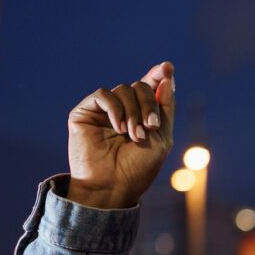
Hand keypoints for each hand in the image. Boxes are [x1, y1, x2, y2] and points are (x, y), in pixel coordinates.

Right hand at [67, 61, 175, 208]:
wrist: (113, 186)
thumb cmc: (138, 168)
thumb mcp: (162, 137)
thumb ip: (166, 108)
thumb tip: (167, 77)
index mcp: (142, 114)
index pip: (151, 86)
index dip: (159, 75)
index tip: (168, 67)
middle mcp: (123, 109)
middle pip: (140, 86)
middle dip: (150, 104)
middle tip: (150, 127)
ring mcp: (104, 110)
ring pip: (124, 89)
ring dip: (134, 112)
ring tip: (133, 136)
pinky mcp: (85, 112)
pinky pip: (103, 95)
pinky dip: (115, 109)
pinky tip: (118, 129)